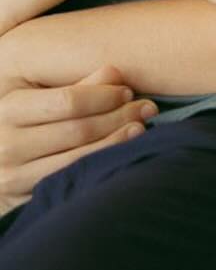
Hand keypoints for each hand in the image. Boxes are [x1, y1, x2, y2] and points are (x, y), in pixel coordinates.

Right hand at [0, 64, 156, 209]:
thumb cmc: (20, 124)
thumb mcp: (38, 98)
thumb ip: (76, 85)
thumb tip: (116, 72)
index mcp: (8, 108)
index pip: (67, 101)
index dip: (104, 96)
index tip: (128, 92)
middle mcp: (7, 142)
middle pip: (78, 130)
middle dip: (119, 117)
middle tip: (146, 108)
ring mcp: (14, 173)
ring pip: (80, 157)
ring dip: (118, 140)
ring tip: (140, 127)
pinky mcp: (24, 197)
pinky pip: (73, 179)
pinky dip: (102, 163)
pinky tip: (122, 152)